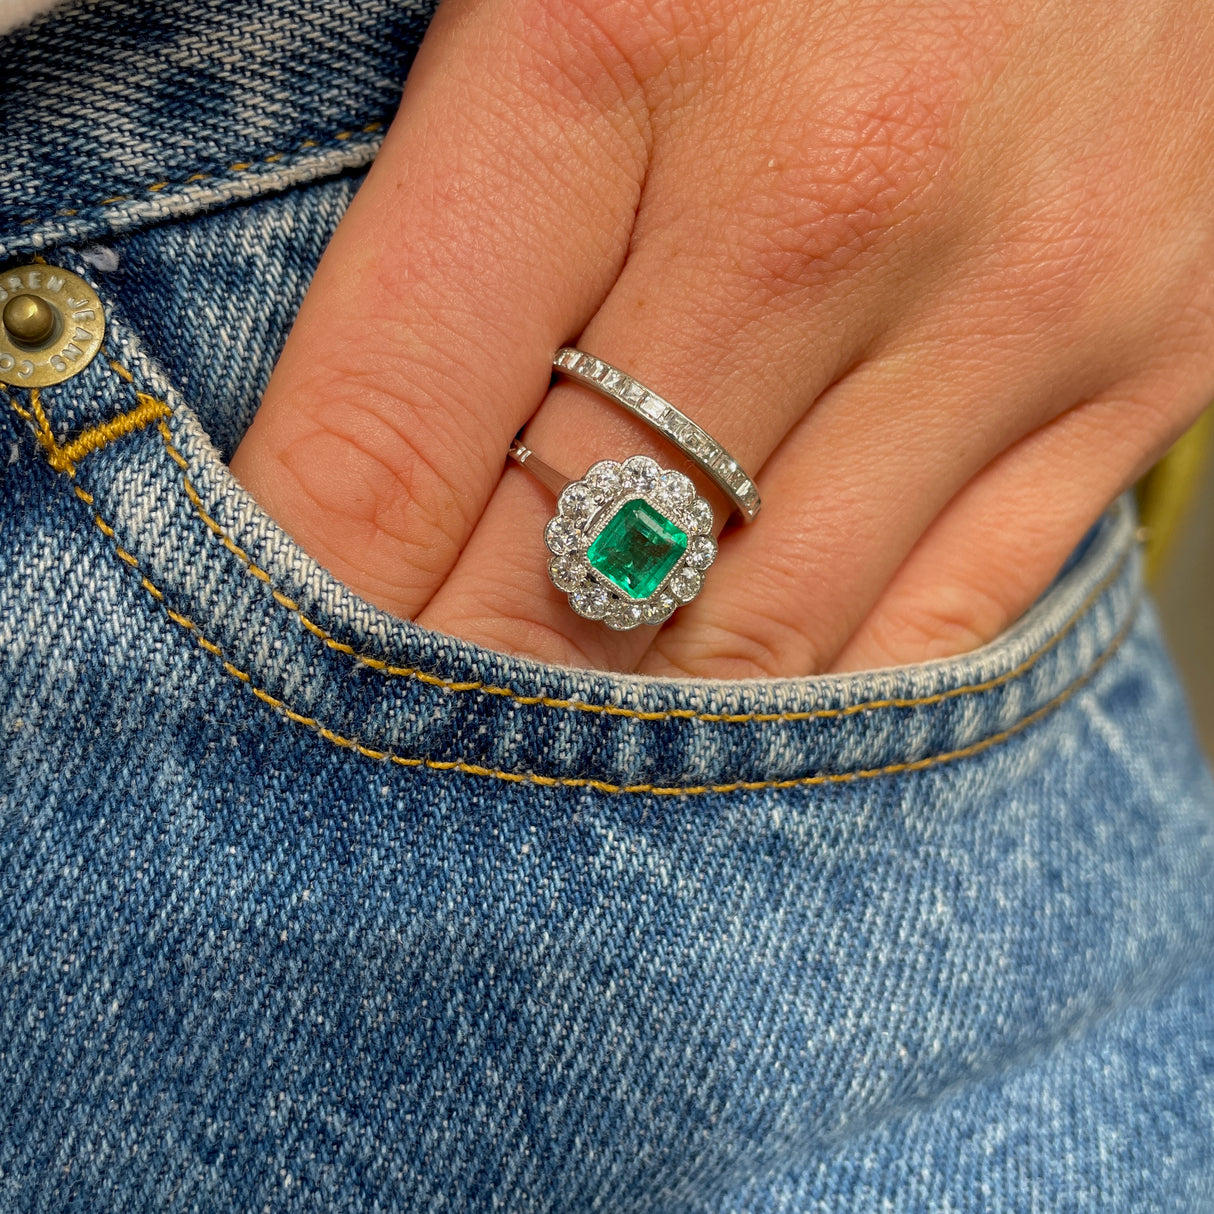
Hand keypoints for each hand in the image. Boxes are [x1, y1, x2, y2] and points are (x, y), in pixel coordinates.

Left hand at [229, 0, 1213, 676]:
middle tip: (403, 758)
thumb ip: (465, 176)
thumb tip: (362, 424)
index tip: (270, 677)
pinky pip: (943, 626)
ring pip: (762, 642)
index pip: (395, 423)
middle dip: (466, 689)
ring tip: (565, 761)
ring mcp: (1012, 297)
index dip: (308, 592)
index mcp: (622, 37)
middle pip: (575, 570)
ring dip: (638, 727)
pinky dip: (820, 698)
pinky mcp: (1152, 366)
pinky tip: (749, 707)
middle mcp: (828, 194)